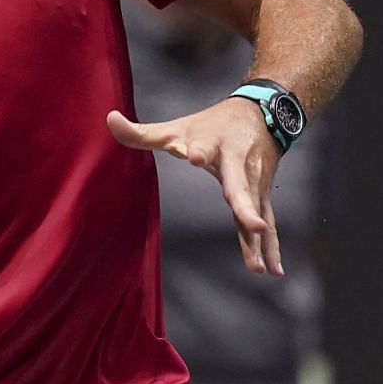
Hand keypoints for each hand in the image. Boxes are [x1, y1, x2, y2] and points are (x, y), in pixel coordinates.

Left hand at [107, 101, 284, 275]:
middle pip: (240, 186)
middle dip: (244, 204)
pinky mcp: (262, 194)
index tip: (195, 156)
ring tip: (257, 266)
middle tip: (253, 224)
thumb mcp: (178, 127)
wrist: (262, 112)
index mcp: (213, 144)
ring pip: (256, 210)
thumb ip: (142, 132)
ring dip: (257, 239)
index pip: (204, 147)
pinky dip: (270, 247)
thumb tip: (109, 119)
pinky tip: (273, 271)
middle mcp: (237, 163)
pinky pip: (268, 222)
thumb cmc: (212, 124)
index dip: (199, 151)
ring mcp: (254, 181)